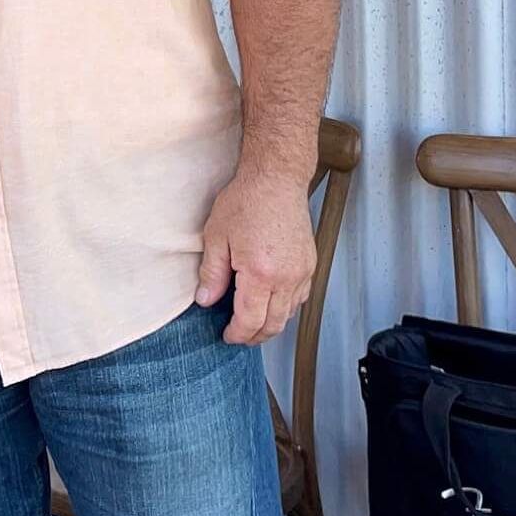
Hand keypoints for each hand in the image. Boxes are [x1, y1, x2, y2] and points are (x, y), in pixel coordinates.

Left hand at [195, 168, 315, 345]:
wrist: (276, 179)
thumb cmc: (246, 201)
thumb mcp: (216, 236)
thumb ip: (211, 274)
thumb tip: (205, 301)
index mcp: (261, 273)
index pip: (250, 320)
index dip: (237, 334)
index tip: (226, 336)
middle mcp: (287, 278)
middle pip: (273, 324)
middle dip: (254, 336)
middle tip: (238, 335)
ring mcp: (302, 272)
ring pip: (289, 315)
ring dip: (271, 324)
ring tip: (251, 322)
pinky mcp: (310, 265)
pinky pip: (300, 298)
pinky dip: (285, 308)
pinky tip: (270, 303)